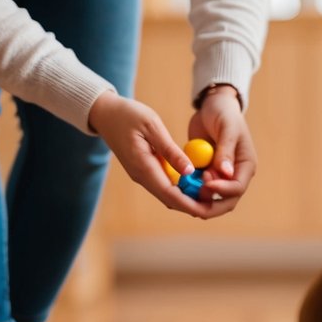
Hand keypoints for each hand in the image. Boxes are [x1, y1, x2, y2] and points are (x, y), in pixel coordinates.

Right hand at [87, 91, 217, 218]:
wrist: (105, 113)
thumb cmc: (128, 115)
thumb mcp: (152, 126)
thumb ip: (171, 150)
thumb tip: (189, 171)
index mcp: (143, 167)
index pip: (170, 195)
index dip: (191, 204)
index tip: (210, 207)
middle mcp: (142, 176)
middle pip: (171, 200)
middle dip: (193, 205)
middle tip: (217, 203)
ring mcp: (142, 175)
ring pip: (168, 195)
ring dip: (188, 197)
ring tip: (212, 193)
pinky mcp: (144, 170)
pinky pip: (165, 185)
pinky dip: (181, 187)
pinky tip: (197, 181)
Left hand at [187, 84, 256, 215]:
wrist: (213, 105)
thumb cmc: (224, 113)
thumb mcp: (227, 128)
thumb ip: (226, 150)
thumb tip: (226, 172)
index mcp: (245, 165)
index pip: (237, 188)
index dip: (222, 190)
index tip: (205, 183)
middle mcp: (234, 174)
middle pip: (226, 201)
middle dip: (209, 205)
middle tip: (190, 200)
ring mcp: (219, 175)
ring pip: (210, 198)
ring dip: (196, 199)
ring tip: (180, 191)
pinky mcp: (205, 172)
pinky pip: (197, 187)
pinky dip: (188, 190)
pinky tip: (175, 187)